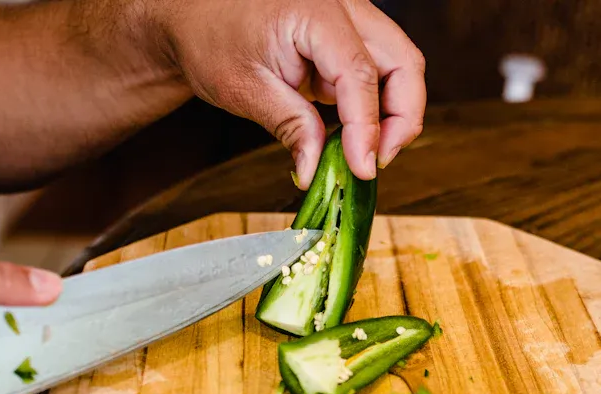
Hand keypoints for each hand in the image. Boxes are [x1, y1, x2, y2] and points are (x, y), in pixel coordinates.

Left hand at [136, 0, 425, 186]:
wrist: (196, 17)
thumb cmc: (211, 39)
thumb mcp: (243, 88)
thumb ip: (289, 126)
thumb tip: (316, 171)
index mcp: (314, 11)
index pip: (360, 72)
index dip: (367, 126)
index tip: (363, 168)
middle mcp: (344, 7)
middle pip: (405, 61)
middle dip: (402, 118)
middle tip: (374, 162)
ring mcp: (351, 20)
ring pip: (402, 66)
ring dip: (394, 115)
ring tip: (365, 153)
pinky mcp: (350, 39)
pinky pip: (382, 72)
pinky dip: (378, 107)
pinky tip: (355, 136)